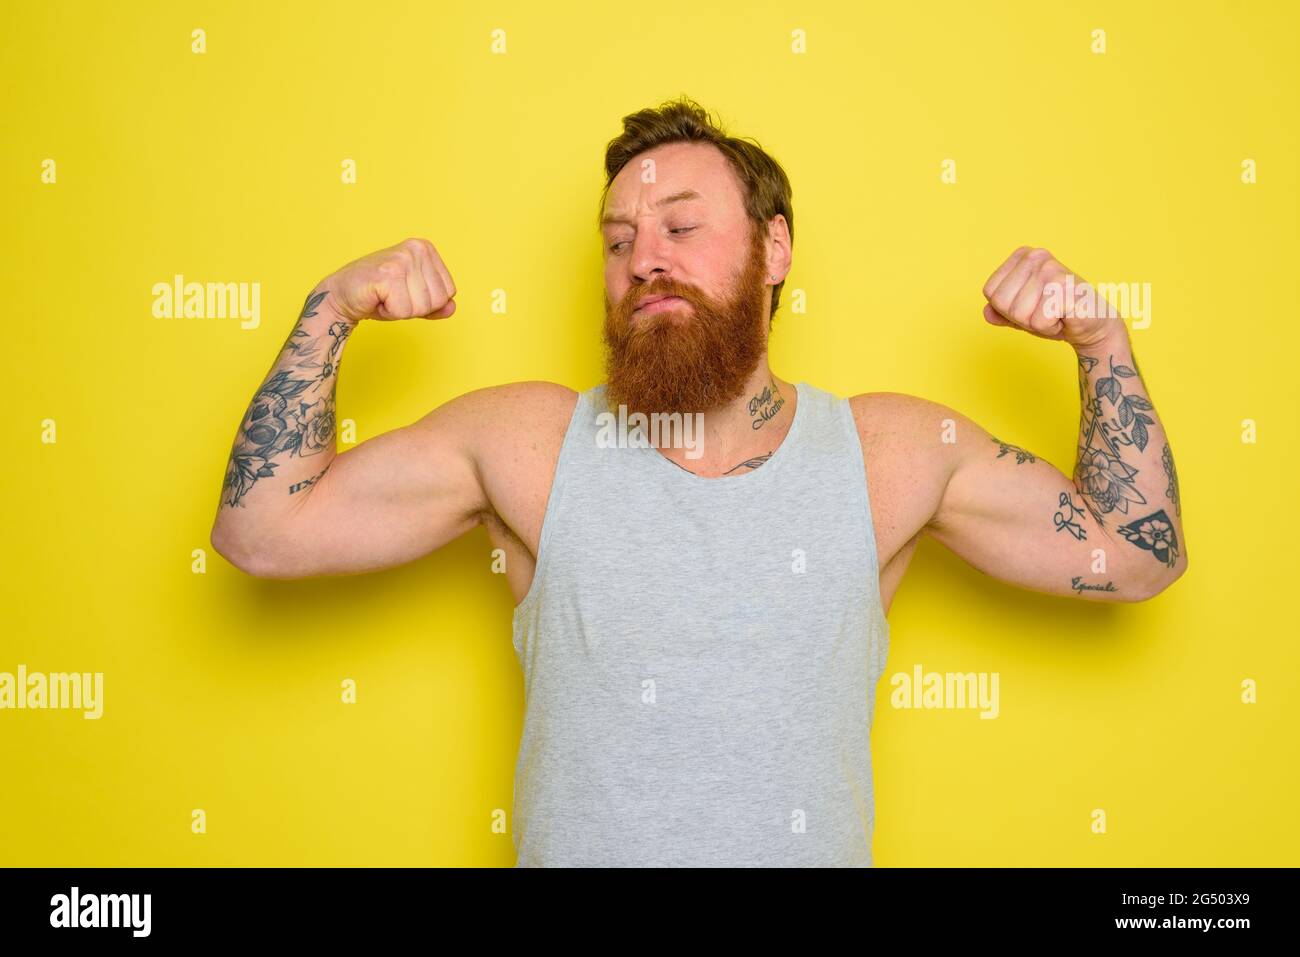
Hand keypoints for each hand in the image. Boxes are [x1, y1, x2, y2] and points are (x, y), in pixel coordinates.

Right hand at [321, 237, 456, 322]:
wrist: (341, 295)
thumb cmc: (377, 295)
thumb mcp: (413, 298)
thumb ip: (435, 304)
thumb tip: (452, 307)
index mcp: (425, 248)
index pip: (449, 292)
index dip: (427, 303)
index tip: (404, 292)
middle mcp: (416, 248)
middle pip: (438, 300)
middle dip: (414, 308)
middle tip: (392, 296)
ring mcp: (402, 259)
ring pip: (422, 307)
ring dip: (401, 311)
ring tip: (384, 296)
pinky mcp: (388, 274)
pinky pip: (404, 311)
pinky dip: (389, 313)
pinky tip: (377, 298)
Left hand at [981, 246, 1121, 349]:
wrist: (1092, 324)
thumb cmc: (1057, 315)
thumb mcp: (1022, 314)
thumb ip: (1001, 312)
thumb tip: (986, 313)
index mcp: (1023, 256)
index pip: (991, 292)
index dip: (1007, 309)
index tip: (1031, 306)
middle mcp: (1036, 256)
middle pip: (1003, 303)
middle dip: (1021, 318)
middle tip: (1044, 311)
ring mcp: (1052, 269)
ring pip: (1019, 313)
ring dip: (1037, 323)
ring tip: (1056, 313)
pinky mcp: (1066, 287)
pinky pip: (1038, 321)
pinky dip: (1050, 327)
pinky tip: (1064, 317)